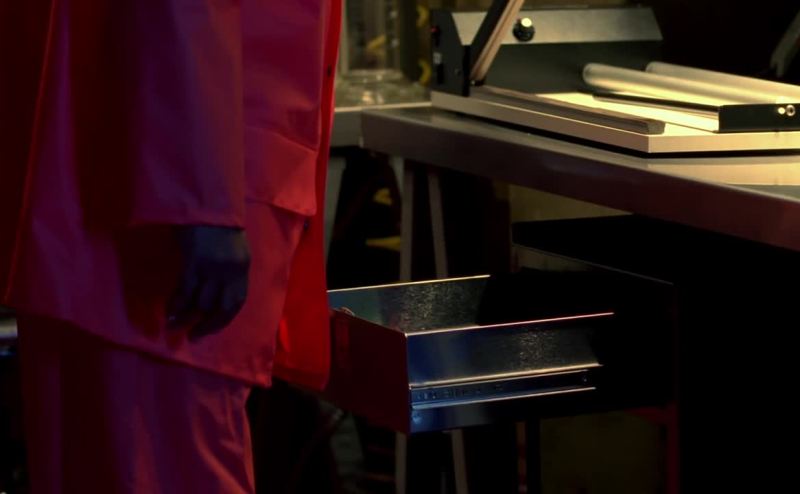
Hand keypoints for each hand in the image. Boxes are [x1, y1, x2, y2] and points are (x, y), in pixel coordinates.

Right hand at [167, 225, 250, 340]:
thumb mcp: (230, 244)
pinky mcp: (195, 262)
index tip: (212, 328)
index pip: (238, 300)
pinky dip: (177, 304)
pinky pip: (186, 291)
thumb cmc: (215, 219)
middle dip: (208, 324)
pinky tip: (169, 312)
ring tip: (173, 326)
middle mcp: (232, 270)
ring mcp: (214, 267)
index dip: (225, 318)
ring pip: (202, 302)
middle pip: (222, 306)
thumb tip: (216, 286)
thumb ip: (228, 265)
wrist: (205, 198)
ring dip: (187, 317)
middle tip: (194, 336)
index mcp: (243, 265)